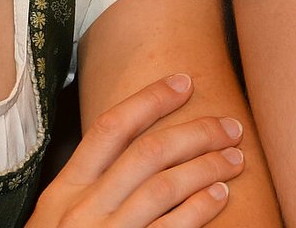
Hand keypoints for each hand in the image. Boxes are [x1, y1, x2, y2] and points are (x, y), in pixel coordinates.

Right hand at [28, 73, 246, 227]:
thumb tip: (140, 145)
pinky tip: (219, 196)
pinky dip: (200, 208)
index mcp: (64, 191)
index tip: (183, 82)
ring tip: (235, 159)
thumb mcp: (60, 216)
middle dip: (195, 133)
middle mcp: (82, 211)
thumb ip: (92, 184)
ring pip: (165, 187)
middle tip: (229, 126)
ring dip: (207, 167)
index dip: (150, 100)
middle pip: (148, 154)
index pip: (111, 129)